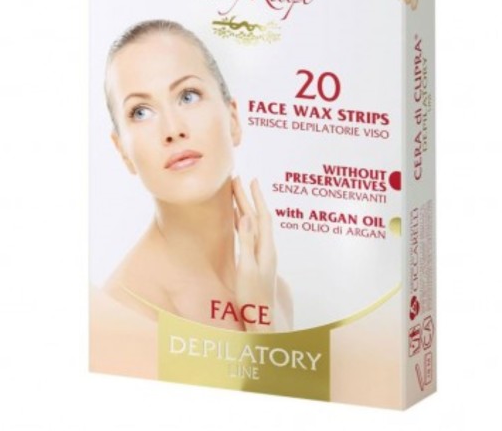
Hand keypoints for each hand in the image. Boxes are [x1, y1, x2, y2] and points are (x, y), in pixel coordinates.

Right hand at [232, 177, 282, 331]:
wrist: (260, 321)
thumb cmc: (252, 297)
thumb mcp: (247, 268)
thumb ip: (247, 241)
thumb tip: (247, 216)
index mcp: (265, 248)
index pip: (262, 216)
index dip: (256, 197)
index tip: (251, 180)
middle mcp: (265, 249)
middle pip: (256, 217)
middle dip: (247, 198)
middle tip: (237, 180)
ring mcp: (261, 255)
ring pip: (252, 224)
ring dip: (244, 208)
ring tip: (235, 194)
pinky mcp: (255, 261)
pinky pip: (248, 234)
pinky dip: (241, 222)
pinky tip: (236, 218)